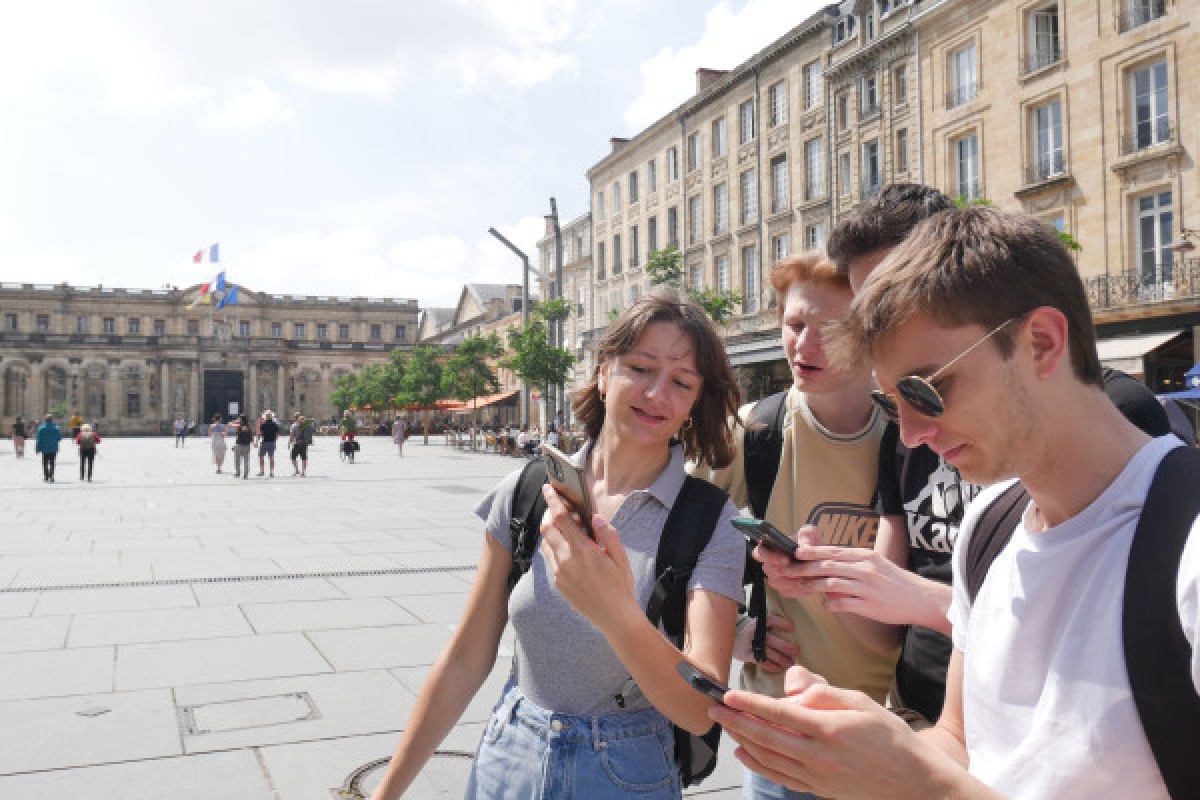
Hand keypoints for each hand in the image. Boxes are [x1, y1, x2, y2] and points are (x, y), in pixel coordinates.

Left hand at [538, 484, 638, 632]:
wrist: (614, 618)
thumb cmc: (621, 586)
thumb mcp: (621, 558)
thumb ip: (608, 534)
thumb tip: (595, 518)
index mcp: (585, 551)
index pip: (562, 518)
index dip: (553, 500)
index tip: (548, 488)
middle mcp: (568, 561)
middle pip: (547, 528)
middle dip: (548, 513)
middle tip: (557, 507)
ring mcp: (560, 573)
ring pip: (546, 543)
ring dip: (550, 531)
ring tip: (564, 527)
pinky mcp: (558, 583)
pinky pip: (550, 558)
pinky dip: (554, 547)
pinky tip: (567, 548)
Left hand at [711, 666, 959, 799]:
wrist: (914, 781)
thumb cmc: (890, 737)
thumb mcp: (862, 702)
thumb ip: (824, 692)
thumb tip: (793, 688)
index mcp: (831, 728)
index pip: (780, 713)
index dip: (750, 703)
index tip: (729, 695)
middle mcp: (821, 755)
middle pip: (767, 737)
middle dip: (736, 722)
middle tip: (714, 709)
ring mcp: (818, 776)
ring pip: (770, 758)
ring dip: (743, 741)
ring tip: (726, 727)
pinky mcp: (819, 791)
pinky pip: (781, 777)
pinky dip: (759, 765)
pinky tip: (745, 754)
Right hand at [733, 613, 798, 671]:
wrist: (729, 635)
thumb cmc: (747, 630)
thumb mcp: (755, 623)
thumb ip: (767, 625)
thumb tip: (789, 629)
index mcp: (758, 623)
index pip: (771, 620)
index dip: (781, 623)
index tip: (792, 628)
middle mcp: (754, 633)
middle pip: (773, 640)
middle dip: (786, 647)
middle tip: (796, 652)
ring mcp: (750, 644)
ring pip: (769, 653)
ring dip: (781, 659)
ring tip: (790, 663)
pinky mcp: (747, 654)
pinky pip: (761, 661)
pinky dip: (771, 666)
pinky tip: (779, 669)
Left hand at [759, 540, 949, 629]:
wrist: (921, 599)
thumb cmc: (896, 582)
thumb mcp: (876, 564)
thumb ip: (853, 564)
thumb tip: (829, 566)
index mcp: (865, 556)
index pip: (833, 552)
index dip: (812, 552)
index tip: (795, 553)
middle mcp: (864, 569)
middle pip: (827, 566)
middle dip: (805, 568)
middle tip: (788, 571)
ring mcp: (866, 587)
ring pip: (831, 584)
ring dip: (812, 586)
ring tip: (799, 588)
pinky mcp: (869, 605)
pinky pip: (842, 604)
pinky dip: (830, 604)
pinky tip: (824, 605)